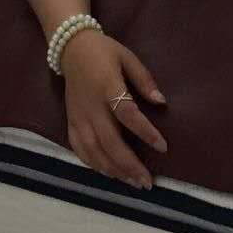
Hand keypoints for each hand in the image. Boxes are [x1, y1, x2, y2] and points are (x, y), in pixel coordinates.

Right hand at [60, 29, 168, 189]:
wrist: (71, 49)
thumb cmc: (104, 52)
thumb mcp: (128, 57)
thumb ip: (145, 80)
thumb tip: (161, 102)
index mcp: (107, 87)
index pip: (127, 115)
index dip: (145, 132)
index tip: (163, 147)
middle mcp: (91, 107)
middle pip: (110, 142)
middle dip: (129, 165)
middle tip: (147, 182)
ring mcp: (78, 117)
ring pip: (93, 152)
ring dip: (113, 171)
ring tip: (132, 183)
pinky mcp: (70, 123)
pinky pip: (79, 150)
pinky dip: (94, 165)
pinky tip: (109, 174)